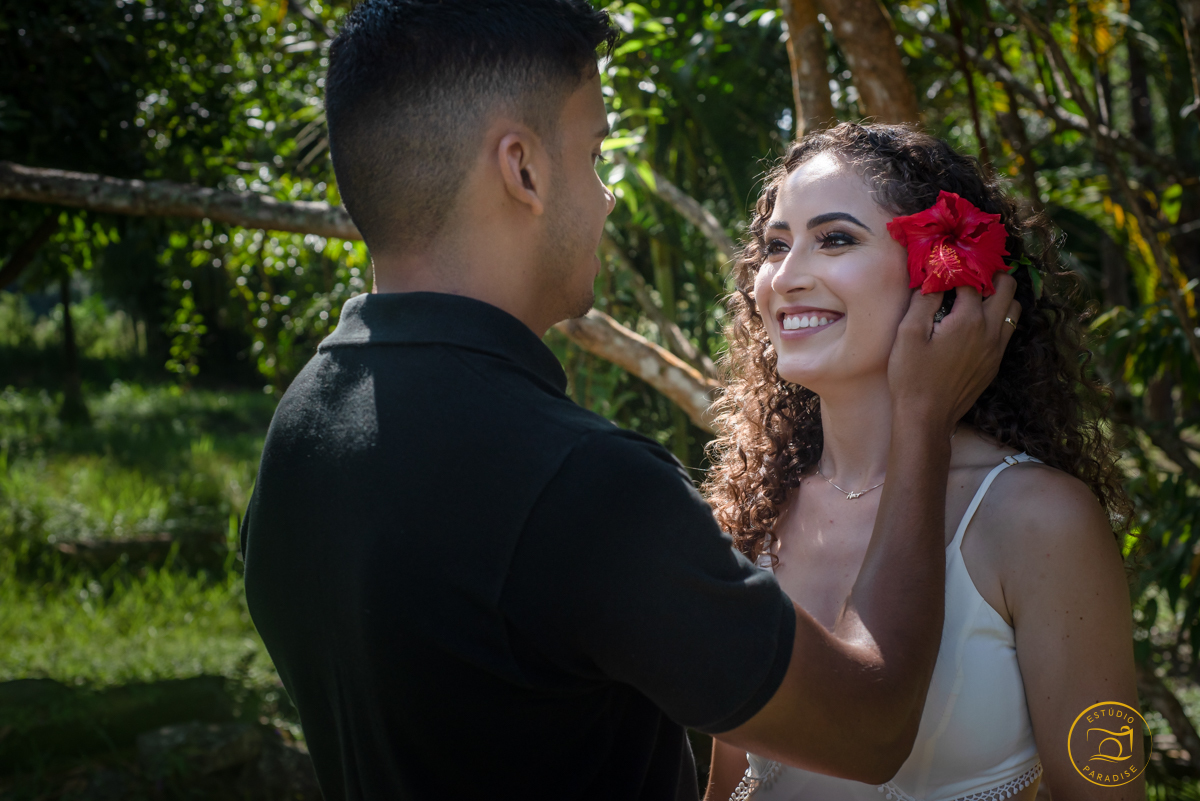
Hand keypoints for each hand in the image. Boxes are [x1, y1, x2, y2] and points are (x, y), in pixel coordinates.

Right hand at [887, 272, 1019, 436]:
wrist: (927, 417)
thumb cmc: (912, 376)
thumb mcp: (908, 334)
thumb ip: (924, 301)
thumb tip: (934, 277)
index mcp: (968, 320)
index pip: (972, 279)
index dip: (958, 267)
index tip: (945, 261)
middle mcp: (990, 331)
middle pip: (1007, 287)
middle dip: (990, 274)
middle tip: (969, 272)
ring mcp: (996, 348)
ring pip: (1013, 309)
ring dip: (999, 296)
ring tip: (975, 295)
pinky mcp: (995, 362)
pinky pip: (1007, 330)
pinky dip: (997, 317)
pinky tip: (974, 321)